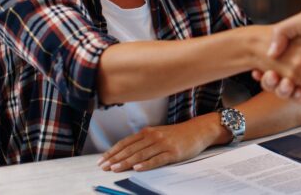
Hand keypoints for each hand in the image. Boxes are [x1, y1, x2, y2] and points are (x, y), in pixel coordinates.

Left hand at [97, 115, 223, 171]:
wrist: (198, 130)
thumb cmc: (177, 134)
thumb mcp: (158, 133)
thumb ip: (144, 141)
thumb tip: (125, 152)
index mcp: (148, 131)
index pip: (125, 142)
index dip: (112, 152)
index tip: (102, 160)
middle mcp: (154, 136)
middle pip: (130, 149)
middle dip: (115, 159)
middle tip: (104, 167)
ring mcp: (163, 144)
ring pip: (141, 154)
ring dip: (126, 162)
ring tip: (115, 169)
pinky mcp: (173, 153)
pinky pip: (157, 159)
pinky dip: (146, 164)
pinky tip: (137, 168)